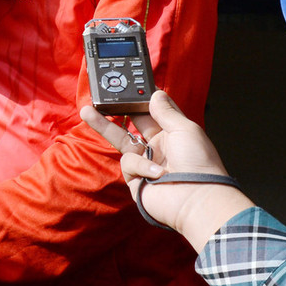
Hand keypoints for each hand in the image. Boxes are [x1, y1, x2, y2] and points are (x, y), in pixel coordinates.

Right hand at [81, 91, 252, 250]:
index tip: (127, 85)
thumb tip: (155, 94)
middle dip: (113, 109)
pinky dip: (141, 166)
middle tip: (96, 96)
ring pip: (120, 140)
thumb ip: (166, 111)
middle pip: (130, 123)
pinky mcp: (135, 179)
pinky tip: (156, 173)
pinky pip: (128, 163)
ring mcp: (145, 163)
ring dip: (104, 126)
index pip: (152, 112)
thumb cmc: (198, 163)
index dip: (140, 100)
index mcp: (172, 133)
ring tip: (86, 111)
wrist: (196, 199)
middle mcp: (157, 147)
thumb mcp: (185, 129)